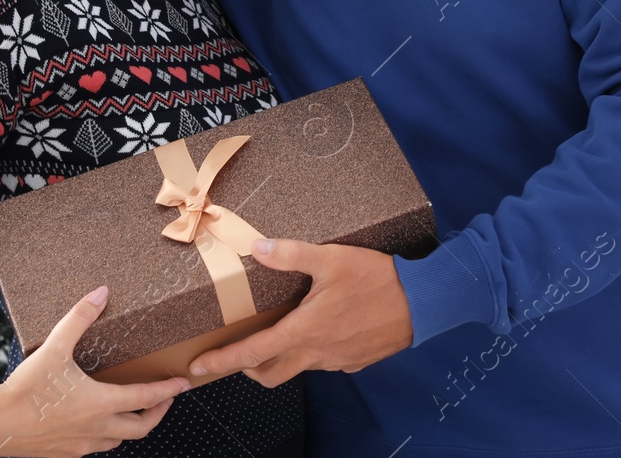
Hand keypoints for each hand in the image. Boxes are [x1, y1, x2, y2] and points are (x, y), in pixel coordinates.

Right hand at [0, 286, 187, 457]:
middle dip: (159, 413)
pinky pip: (96, 447)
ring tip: (135, 408)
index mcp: (99, 404)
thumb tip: (102, 293)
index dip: (168, 391)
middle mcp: (96, 428)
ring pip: (119, 440)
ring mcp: (81, 444)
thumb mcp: (53, 348)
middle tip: (166, 398)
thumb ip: (79, 318)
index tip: (183, 384)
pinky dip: (108, 435)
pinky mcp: (66, 453)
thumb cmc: (24, 389)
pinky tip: (100, 421)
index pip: (145, 398)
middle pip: (141, 428)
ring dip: (133, 426)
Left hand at [187, 240, 413, 386]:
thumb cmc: (377, 280)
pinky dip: (314, 352)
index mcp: (304, 330)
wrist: (422, 303)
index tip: (198, 368)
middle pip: (271, 373)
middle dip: (248, 368)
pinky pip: (326, 362)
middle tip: (238, 356)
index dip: (222, 361)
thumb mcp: (333, 259)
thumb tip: (256, 248)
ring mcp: (337, 360)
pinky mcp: (356, 361)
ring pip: (299, 367)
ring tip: (281, 336)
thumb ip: (292, 254)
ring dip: (283, 357)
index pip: (252, 352)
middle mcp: (316, 353)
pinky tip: (323, 331)